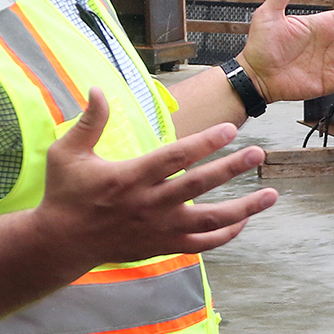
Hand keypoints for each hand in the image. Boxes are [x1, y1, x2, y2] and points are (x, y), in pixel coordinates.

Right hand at [34, 89, 276, 268]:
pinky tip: (245, 220)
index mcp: (131, 177)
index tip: (230, 129)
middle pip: (200, 184)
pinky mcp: (164, 245)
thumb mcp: (67, 153)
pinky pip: (203, 243)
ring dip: (245, 208)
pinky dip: (227, 234)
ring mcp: (160, 227)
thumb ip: (89, 121)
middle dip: (232, 168)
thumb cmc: (66, 193)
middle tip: (259, 152)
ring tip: (273, 194)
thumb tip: (99, 89)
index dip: (205, 142)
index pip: (175, 156)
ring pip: (211, 219)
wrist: (61, 242)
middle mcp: (150, 203)